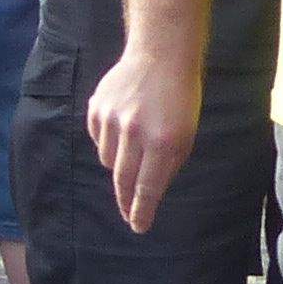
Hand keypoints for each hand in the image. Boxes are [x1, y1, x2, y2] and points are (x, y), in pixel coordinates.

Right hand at [87, 41, 199, 232]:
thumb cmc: (180, 100)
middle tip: (129, 214)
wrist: (160, 56)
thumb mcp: (185, 136)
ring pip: (107, 160)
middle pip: (123, 179)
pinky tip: (122, 128)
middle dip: (126, 201)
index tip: (137, 227)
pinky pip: (97, 138)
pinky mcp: (97, 106)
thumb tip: (147, 192)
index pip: (146, 188)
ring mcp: (112, 117)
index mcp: (161, 142)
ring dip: (118, 164)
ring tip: (133, 148)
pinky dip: (107, 141)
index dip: (140, 211)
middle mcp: (134, 132)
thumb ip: (166, 165)